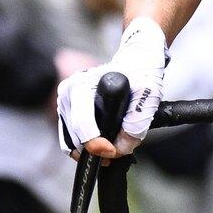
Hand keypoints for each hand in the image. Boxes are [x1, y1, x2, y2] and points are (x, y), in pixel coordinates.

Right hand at [59, 20, 166, 157]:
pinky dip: (87, 147)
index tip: (113, 151)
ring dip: (92, 150)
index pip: (82, 124)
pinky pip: (71, 141)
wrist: (135, 61)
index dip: (97, 144)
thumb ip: (136, 123)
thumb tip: (119, 148)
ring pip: (72, 143)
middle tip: (119, 147)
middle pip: (76, 138)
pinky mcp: (67, 113)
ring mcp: (64, 103)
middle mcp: (68, 93)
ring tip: (114, 144)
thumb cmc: (140, 73)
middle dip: (98, 149)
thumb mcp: (148, 94)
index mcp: (82, 85)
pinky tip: (103, 142)